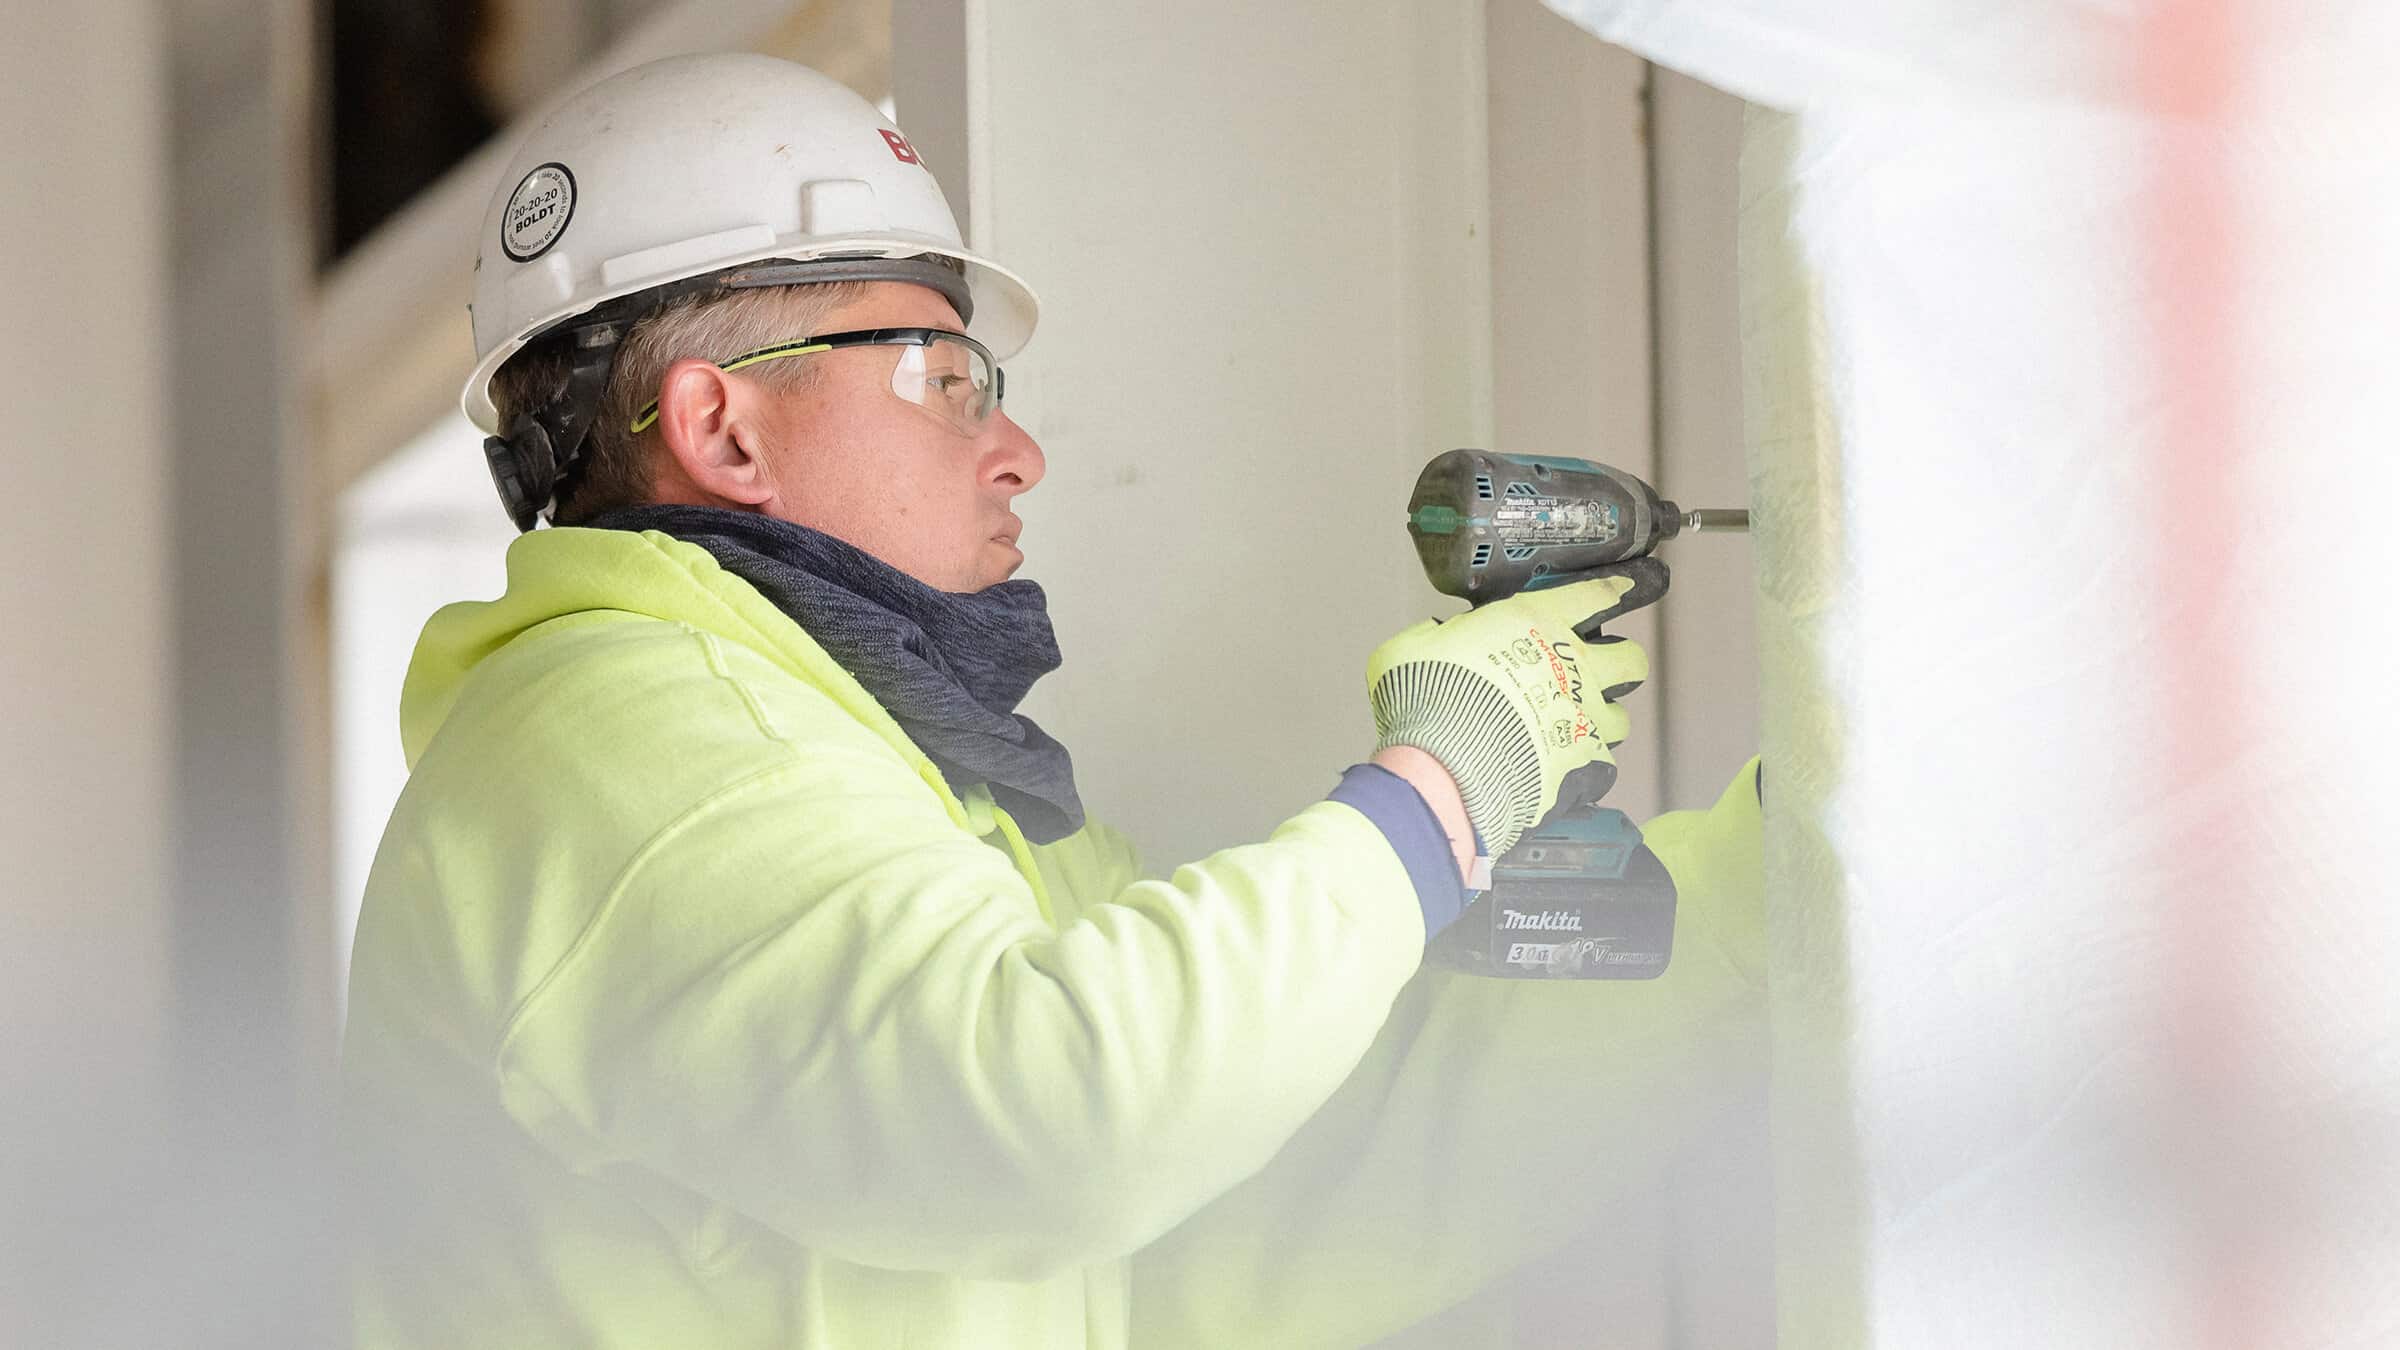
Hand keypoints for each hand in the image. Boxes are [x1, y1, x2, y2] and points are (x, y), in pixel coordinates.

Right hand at [1365, 568, 1651, 858]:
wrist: (1443, 763)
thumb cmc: (1426, 697)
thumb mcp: (1413, 646)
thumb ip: (1436, 637)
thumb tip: (1436, 638)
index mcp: (1535, 623)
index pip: (1592, 595)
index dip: (1611, 590)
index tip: (1623, 589)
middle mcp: (1571, 667)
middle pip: (1630, 658)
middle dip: (1621, 662)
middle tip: (1597, 671)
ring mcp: (1582, 717)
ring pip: (1620, 717)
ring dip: (1602, 720)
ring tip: (1576, 727)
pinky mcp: (1581, 764)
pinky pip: (1601, 764)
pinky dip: (1585, 767)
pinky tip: (1563, 768)